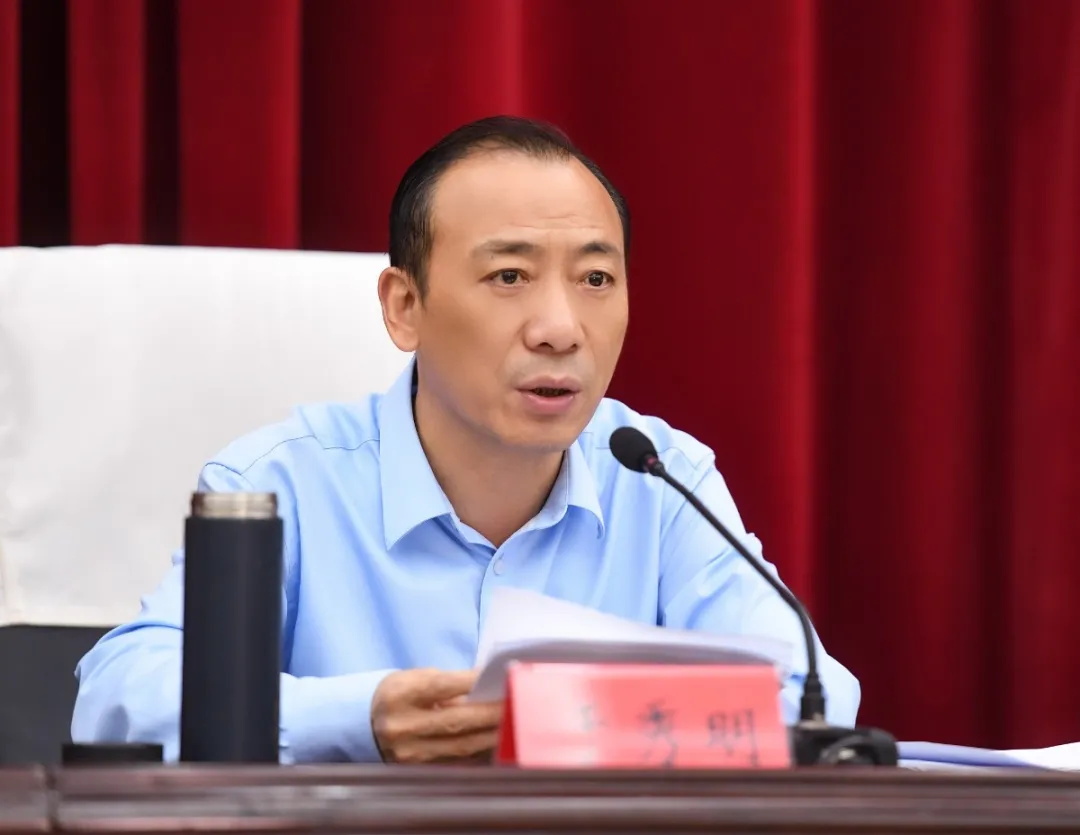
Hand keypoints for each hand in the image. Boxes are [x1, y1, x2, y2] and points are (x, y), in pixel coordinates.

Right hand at [371, 668, 503, 763]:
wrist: (365, 724)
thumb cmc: (401, 694)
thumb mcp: (416, 679)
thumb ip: (450, 683)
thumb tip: (490, 685)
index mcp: (400, 695)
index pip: (442, 686)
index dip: (474, 681)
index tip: (502, 674)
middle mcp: (403, 726)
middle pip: (457, 720)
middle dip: (493, 712)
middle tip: (518, 701)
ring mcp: (410, 753)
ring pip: (462, 746)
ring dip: (493, 735)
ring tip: (515, 721)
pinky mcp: (418, 771)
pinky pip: (458, 763)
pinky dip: (482, 752)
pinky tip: (499, 742)